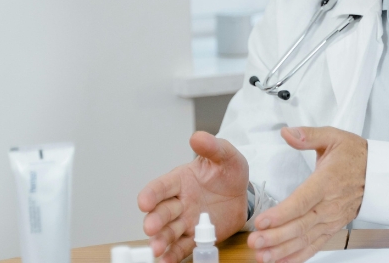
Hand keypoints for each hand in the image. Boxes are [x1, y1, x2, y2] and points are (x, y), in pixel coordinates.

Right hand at [137, 131, 249, 262]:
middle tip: (151, 228)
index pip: (161, 187)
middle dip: (155, 220)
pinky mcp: (195, 237)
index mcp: (180, 181)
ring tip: (157, 249)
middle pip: (162, 212)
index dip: (151, 194)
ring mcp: (186, 221)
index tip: (144, 202)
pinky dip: (173, 255)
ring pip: (168, 232)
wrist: (244, 194)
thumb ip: (212, 147)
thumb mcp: (226, 156)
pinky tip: (167, 260)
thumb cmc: (229, 173)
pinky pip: (182, 247)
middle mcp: (178, 202)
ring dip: (160, 241)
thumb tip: (197, 137)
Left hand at [248, 126, 366, 262]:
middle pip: (301, 224)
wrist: (379, 172)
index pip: (302, 201)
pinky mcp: (333, 227)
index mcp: (327, 181)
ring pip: (306, 238)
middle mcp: (330, 204)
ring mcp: (332, 219)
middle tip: (255, 242)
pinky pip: (316, 245)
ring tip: (263, 256)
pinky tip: (281, 261)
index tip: (263, 221)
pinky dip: (298, 256)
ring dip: (284, 250)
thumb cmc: (355, 155)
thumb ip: (308, 135)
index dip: (282, 214)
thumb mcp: (333, 137)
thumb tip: (286, 132)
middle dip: (276, 236)